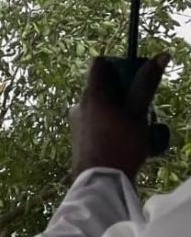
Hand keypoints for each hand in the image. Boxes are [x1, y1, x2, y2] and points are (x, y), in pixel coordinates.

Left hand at [70, 53, 169, 179]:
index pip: (99, 64)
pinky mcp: (78, 137)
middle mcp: (79, 104)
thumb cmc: (121, 143)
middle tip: (142, 105)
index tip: (135, 76)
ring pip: (102, 105)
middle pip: (103, 86)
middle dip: (125, 90)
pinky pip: (98, 122)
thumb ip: (147, 83)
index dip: (118, 64)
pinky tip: (128, 138)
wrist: (102, 181)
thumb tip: (161, 55)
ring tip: (138, 125)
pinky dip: (113, 124)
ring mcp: (76, 122)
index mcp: (91, 94)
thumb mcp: (139, 111)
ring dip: (121, 109)